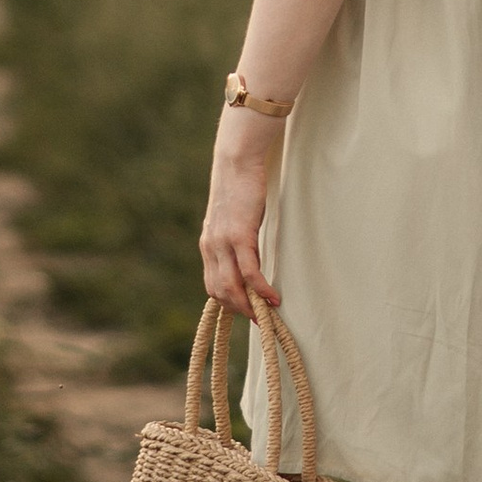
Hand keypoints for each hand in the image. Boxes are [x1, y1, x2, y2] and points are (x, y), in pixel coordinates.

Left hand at [200, 113, 282, 313]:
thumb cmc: (239, 187)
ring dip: (249, 305)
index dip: (229, 303)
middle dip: (239, 310)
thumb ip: (234, 238)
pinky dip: (261, 289)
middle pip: (219, 292)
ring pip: (231, 287)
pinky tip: (272, 297)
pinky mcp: (239, 235)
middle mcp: (211, 247)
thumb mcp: (232, 218)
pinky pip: (249, 272)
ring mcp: (223, 242)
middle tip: (259, 320)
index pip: (212, 285)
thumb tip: (248, 255)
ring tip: (266, 313)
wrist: (236, 161)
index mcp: (208, 244)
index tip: (247, 312)